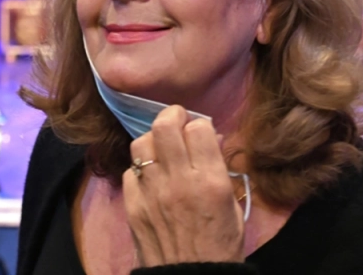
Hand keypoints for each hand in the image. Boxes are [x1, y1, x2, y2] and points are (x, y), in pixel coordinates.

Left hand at [122, 105, 244, 266]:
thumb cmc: (221, 246)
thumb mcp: (233, 206)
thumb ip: (220, 169)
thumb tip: (210, 138)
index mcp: (210, 181)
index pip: (198, 128)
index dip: (199, 125)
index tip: (200, 131)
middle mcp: (179, 181)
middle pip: (165, 126)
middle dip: (172, 116)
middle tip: (177, 122)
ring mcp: (152, 192)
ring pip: (141, 143)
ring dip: (153, 141)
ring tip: (161, 149)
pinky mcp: (132, 205)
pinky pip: (129, 171)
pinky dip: (140, 168)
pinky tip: (150, 176)